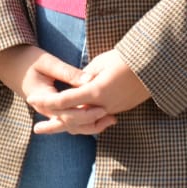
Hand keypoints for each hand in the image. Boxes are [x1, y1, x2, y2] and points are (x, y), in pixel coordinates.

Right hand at [0, 44, 104, 134]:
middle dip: (92, 122)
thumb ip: (68, 72)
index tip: (103, 107)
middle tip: (112, 117)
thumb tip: (89, 79)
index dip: (86, 112)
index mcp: (43, 99)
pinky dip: (84, 121)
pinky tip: (100, 117)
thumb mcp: (47, 62)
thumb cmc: (28, 59)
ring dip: (90, 126)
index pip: (66, 113)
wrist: (10, 64)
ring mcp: (48, 111)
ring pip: (70, 126)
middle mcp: (45, 110)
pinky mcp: (53, 109)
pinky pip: (69, 120)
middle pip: (71, 124)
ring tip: (111, 120)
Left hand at [30, 50, 151, 134]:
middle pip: (72, 121)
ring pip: (85, 125)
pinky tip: (75, 120)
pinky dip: (84, 122)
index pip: (64, 101)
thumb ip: (84, 76)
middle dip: (53, 125)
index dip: (46, 101)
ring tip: (54, 126)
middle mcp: (103, 105)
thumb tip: (75, 85)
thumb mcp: (101, 62)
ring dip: (68, 127)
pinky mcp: (119, 109)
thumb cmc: (126, 58)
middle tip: (36, 128)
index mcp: (95, 91)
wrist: (154, 66)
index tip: (32, 100)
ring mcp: (112, 110)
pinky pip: (97, 121)